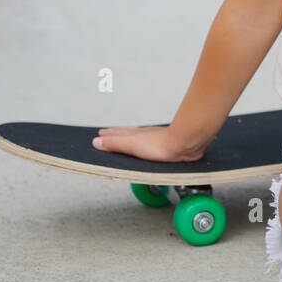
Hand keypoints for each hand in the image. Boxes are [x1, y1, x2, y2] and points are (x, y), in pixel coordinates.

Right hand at [91, 125, 208, 162]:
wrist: (185, 145)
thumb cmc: (160, 145)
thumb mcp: (131, 145)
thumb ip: (115, 144)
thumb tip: (97, 141)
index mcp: (135, 135)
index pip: (117, 134)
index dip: (108, 135)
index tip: (100, 134)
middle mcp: (145, 135)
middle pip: (127, 134)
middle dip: (117, 135)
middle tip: (108, 134)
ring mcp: (156, 139)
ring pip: (139, 138)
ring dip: (130, 139)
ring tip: (126, 141)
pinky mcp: (166, 146)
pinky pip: (150, 144)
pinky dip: (144, 145)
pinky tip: (148, 148)